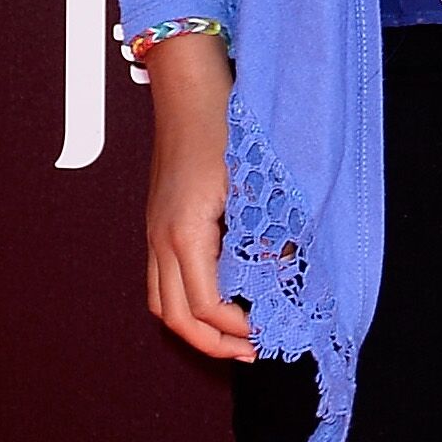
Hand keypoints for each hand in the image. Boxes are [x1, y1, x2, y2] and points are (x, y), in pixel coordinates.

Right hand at [143, 36, 254, 363]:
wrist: (189, 90)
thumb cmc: (224, 128)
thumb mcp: (256, 182)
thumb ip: (270, 232)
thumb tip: (287, 271)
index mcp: (184, 233)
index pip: (206, 305)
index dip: (238, 330)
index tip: (269, 335)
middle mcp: (160, 239)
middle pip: (174, 316)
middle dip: (213, 343)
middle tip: (253, 352)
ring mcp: (153, 233)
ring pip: (161, 303)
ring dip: (195, 327)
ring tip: (234, 336)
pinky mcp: (158, 225)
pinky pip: (160, 281)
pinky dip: (184, 303)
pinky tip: (218, 300)